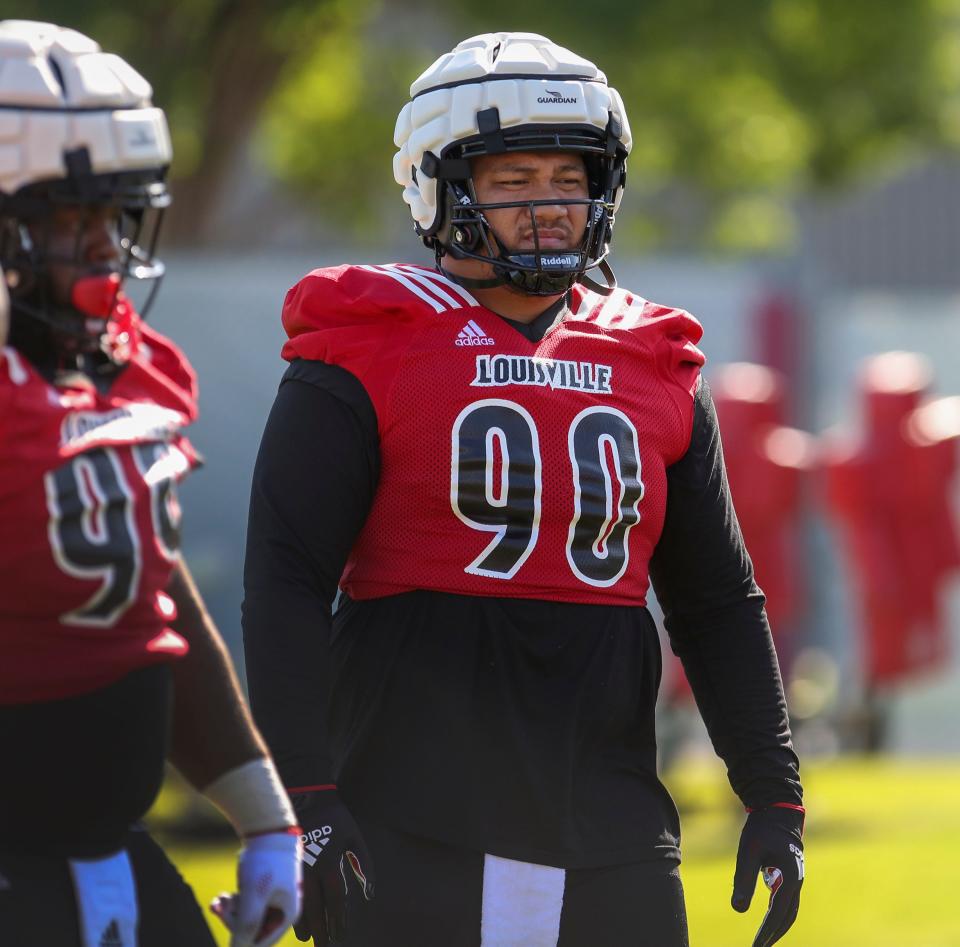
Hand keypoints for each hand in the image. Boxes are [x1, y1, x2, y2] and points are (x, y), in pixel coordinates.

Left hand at [210, 829, 301, 946]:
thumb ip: (247, 925)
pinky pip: (245, 908)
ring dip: (230, 913)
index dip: (241, 938)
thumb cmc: (265, 861)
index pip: (260, 943)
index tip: (226, 918)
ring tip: (220, 898)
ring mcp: (272, 902)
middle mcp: (282, 912)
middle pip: (252, 932)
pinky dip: (232, 905)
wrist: (267, 830)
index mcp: (288, 916)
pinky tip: (221, 896)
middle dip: (233, 921)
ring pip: (246, 920)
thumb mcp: (254, 895)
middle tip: (219, 906)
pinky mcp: (262, 894)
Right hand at [292, 788, 374, 944]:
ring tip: (309, 939)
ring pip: (298, 903)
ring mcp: (295, 867)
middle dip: (322, 929)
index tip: (343, 934)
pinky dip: (291, 907)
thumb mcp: (354, 836)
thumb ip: (363, 862)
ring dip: (304, 923)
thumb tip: (369, 891)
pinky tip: (293, 918)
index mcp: (330, 863)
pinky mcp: (284, 863)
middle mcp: (311, 869)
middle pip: (316, 908)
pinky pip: (287, 892)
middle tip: (326, 946)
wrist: (305, 796)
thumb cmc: (334, 817)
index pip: (335, 900)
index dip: (339, 919)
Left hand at [731, 805, 804, 946]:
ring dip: (778, 926)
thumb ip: (744, 880)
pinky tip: (768, 920)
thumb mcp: (748, 853)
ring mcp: (795, 878)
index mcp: (789, 878)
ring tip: (764, 939)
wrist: (777, 811)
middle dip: (774, 934)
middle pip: (787, 916)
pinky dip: (780, 914)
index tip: (756, 946)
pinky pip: (788, 901)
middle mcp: (796, 881)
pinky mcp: (791, 875)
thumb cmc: (761, 830)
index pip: (777, 913)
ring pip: (790, 910)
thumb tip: (738, 910)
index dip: (766, 932)